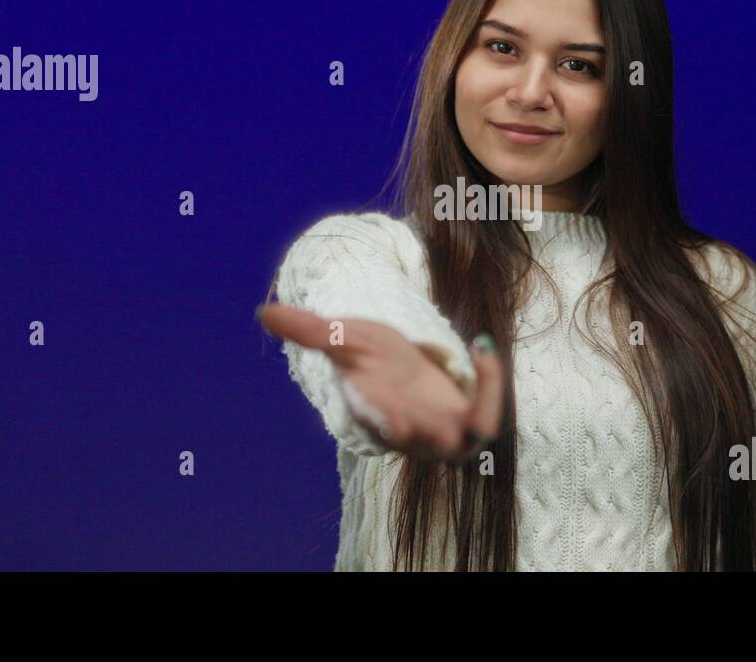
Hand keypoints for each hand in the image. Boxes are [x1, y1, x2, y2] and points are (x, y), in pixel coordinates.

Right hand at [258, 302, 504, 461]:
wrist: (405, 364)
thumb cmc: (372, 357)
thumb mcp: (346, 337)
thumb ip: (310, 330)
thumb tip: (264, 312)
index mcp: (376, 414)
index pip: (381, 427)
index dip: (386, 422)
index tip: (393, 416)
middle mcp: (411, 432)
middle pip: (425, 443)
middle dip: (433, 432)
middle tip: (443, 413)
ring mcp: (443, 432)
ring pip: (467, 439)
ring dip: (480, 406)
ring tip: (481, 356)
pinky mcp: (470, 422)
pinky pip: (487, 418)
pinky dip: (491, 384)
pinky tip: (482, 345)